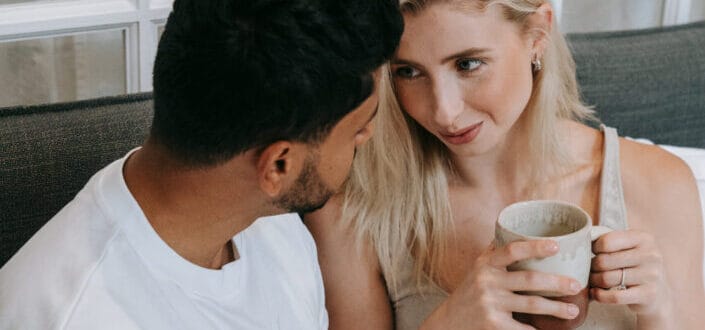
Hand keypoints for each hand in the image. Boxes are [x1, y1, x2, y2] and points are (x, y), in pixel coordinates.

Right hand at [423, 240, 582, 328]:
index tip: (556, 246)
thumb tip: (515, 231)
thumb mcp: (477, 269)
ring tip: (573, 310)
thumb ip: (494, 253)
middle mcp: (487, 282)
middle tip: (576, 284)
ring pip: (531, 305)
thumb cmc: (468, 293)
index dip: (535, 247)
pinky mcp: (493, 325)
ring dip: (556, 308)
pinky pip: (522, 328)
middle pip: (529, 280)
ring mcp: (491, 304)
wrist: (449, 322)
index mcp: (486, 265)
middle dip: (557, 283)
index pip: (512, 250)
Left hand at [589, 230, 670, 317]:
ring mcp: (651, 275)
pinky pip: (615, 296)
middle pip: (604, 261)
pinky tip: (596, 293)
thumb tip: (582, 239)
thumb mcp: (630, 248)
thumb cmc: (636, 266)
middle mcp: (650, 255)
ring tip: (592, 281)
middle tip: (590, 270)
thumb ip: (611, 241)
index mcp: (643, 238)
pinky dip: (600, 295)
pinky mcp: (648, 294)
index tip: (592, 253)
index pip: (607, 241)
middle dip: (592, 267)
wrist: (658, 294)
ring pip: (607, 278)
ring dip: (594, 281)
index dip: (593, 248)